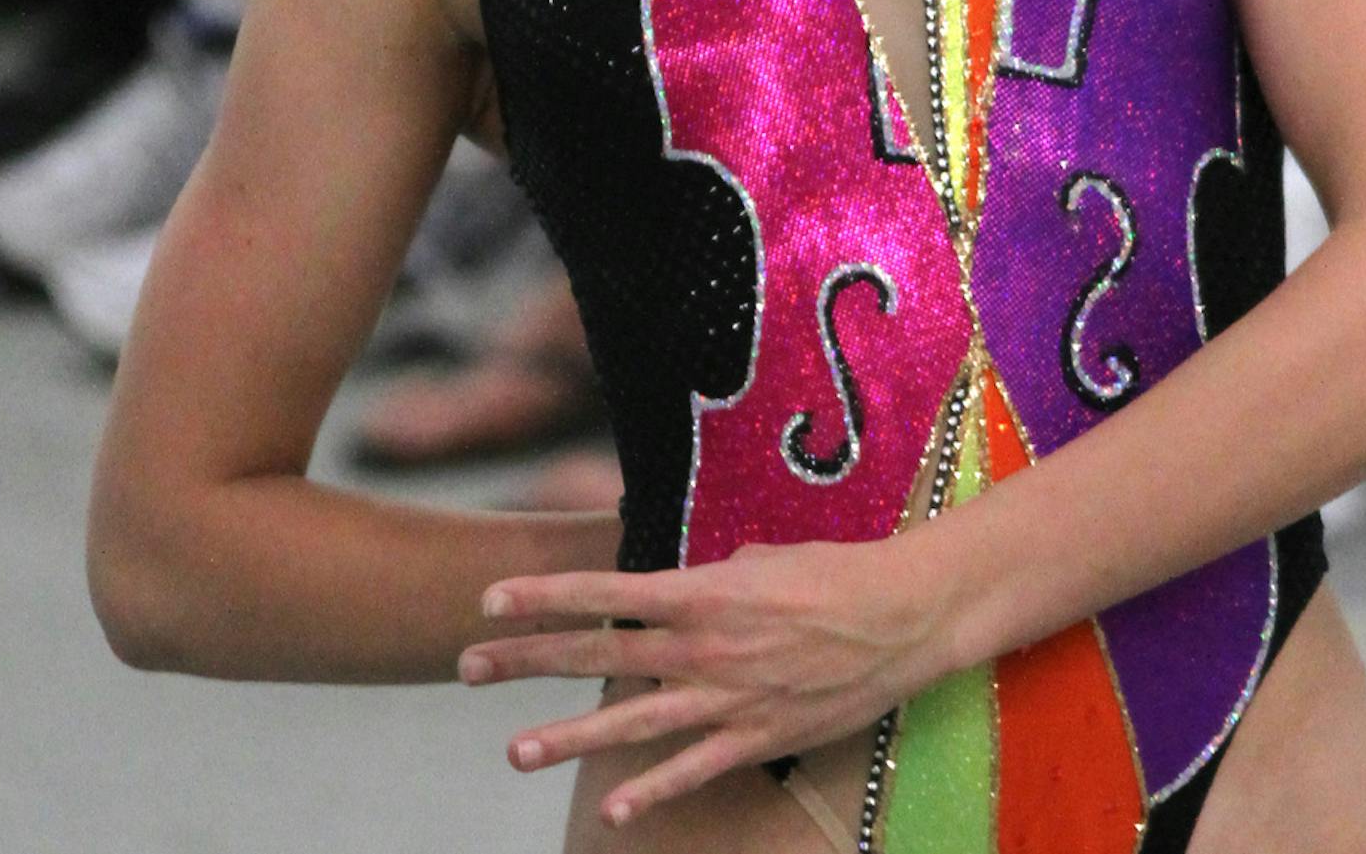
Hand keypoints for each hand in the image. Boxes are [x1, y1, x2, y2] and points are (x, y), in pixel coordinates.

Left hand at [458, 537, 954, 825]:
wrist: (899, 615)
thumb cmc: (834, 571)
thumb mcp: (763, 557)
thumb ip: (715, 576)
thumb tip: (693, 584)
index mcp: (701, 590)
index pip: (603, 592)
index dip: (543, 596)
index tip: (489, 599)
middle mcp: (701, 644)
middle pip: (597, 654)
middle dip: (527, 660)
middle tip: (466, 666)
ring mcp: (725, 696)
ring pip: (630, 720)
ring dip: (567, 736)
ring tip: (514, 749)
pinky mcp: (754, 736)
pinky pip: (692, 769)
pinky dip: (651, 790)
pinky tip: (611, 808)